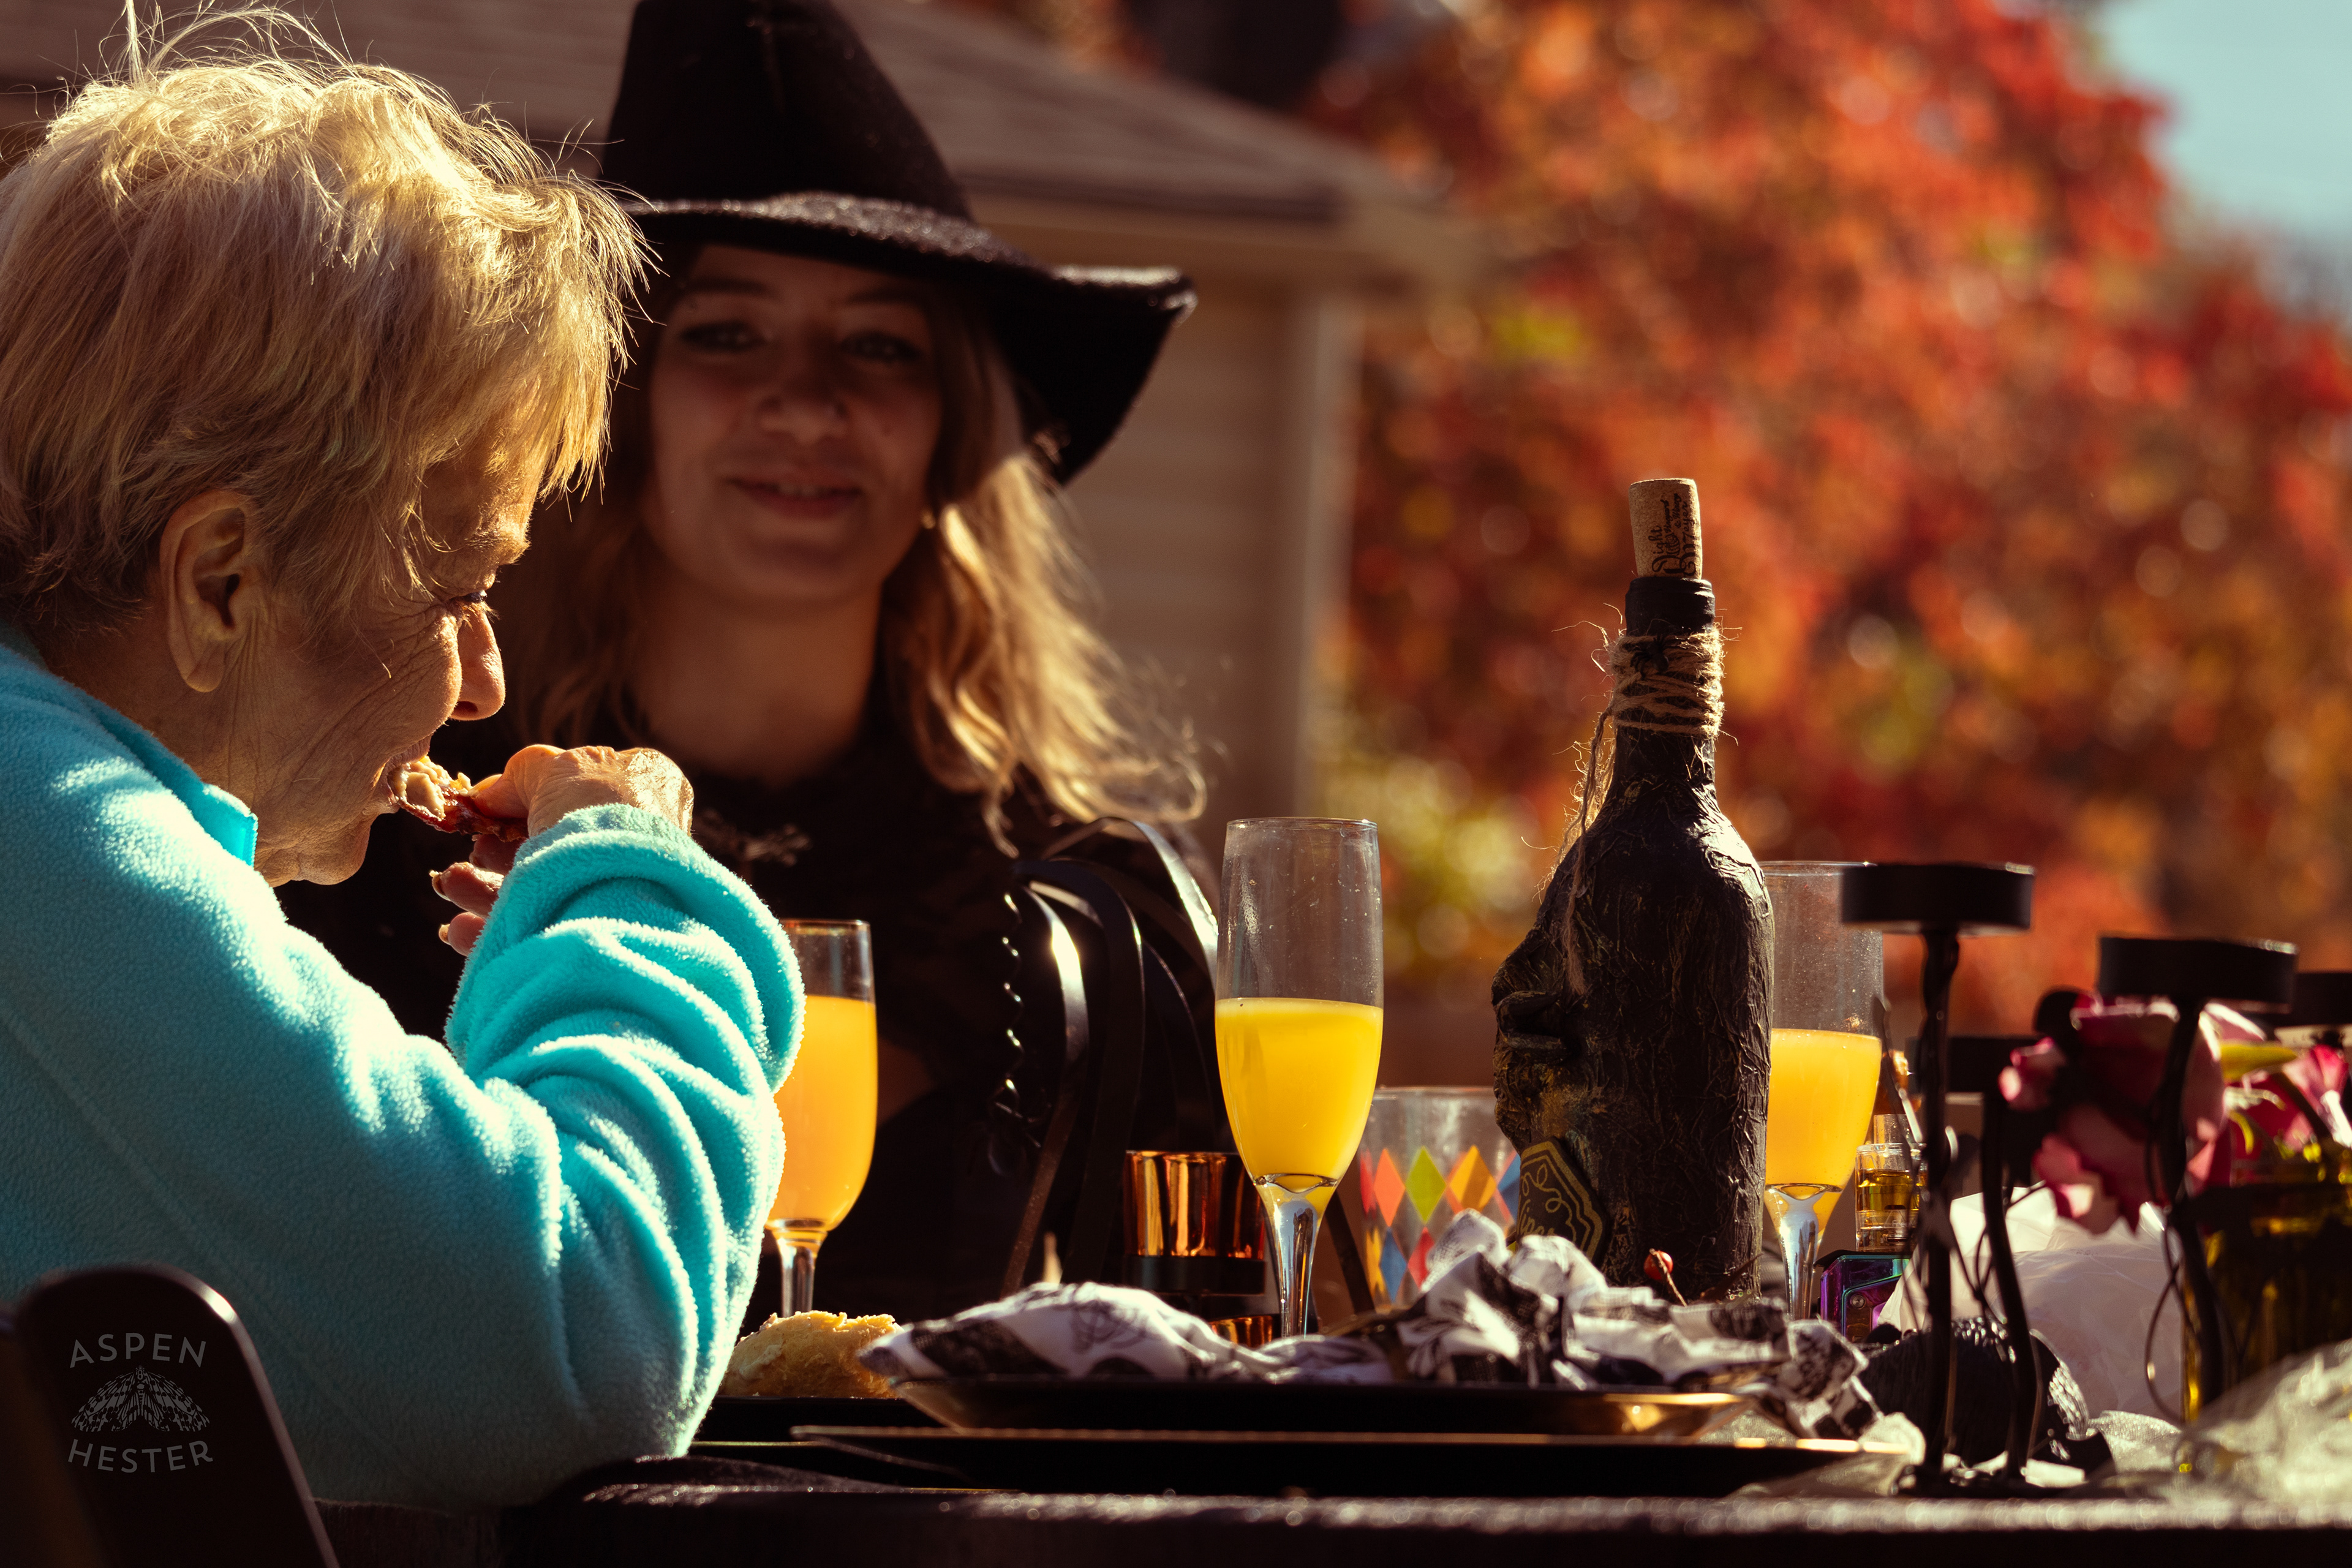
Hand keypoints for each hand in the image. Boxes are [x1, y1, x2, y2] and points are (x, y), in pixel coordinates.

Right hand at [432, 745, 695, 956]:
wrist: (624, 895)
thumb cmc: (601, 815)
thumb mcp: (559, 769)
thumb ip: (525, 772)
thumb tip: (493, 793)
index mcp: (645, 789)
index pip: (579, 790)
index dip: (528, 799)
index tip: (489, 811)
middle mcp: (637, 841)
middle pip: (551, 846)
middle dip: (498, 851)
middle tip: (475, 853)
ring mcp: (619, 892)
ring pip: (539, 892)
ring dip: (483, 889)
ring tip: (452, 885)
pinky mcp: (594, 938)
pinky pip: (536, 933)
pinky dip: (492, 930)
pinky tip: (460, 928)